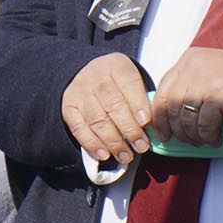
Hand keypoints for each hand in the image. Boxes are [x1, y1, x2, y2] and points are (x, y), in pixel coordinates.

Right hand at [62, 51, 155, 165]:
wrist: (87, 76)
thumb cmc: (119, 85)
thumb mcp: (132, 82)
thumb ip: (143, 99)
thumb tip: (154, 128)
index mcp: (117, 66)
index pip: (129, 83)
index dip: (138, 104)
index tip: (147, 123)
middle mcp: (95, 76)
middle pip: (113, 105)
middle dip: (129, 129)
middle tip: (141, 147)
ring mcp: (79, 92)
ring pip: (97, 119)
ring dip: (113, 142)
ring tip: (126, 156)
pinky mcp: (68, 107)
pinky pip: (79, 128)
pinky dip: (92, 144)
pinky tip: (104, 155)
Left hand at [145, 43, 222, 145]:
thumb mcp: (209, 72)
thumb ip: (189, 85)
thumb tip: (170, 116)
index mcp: (189, 59)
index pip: (163, 90)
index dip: (159, 117)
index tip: (162, 132)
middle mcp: (194, 67)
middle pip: (172, 106)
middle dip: (177, 130)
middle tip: (185, 140)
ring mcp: (206, 81)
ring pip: (186, 118)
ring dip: (193, 136)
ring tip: (203, 140)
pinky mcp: (220, 96)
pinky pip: (204, 125)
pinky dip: (208, 136)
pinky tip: (215, 138)